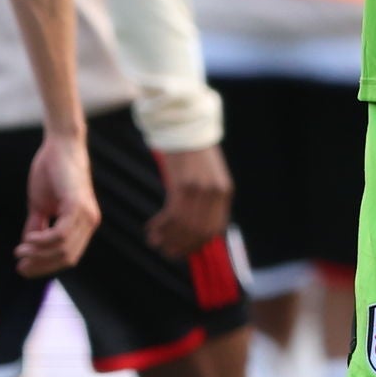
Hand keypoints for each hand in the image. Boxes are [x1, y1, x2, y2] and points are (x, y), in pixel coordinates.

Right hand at [15, 126, 101, 278]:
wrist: (59, 145)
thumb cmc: (51, 171)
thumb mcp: (41, 205)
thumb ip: (37, 226)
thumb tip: (28, 247)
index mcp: (83, 224)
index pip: (67, 256)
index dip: (46, 266)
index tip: (24, 269)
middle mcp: (89, 223)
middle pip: (67, 258)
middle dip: (41, 265)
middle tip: (20, 266)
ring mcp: (86, 216)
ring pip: (64, 250)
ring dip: (39, 255)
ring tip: (20, 252)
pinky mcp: (78, 206)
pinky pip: (60, 235)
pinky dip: (42, 241)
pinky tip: (28, 240)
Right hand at [147, 142, 233, 257]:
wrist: (183, 123)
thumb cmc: (192, 149)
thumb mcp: (208, 174)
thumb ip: (206, 198)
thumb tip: (193, 225)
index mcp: (224, 191)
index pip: (215, 229)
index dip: (198, 244)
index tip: (184, 251)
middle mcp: (215, 193)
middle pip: (199, 231)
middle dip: (182, 245)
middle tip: (167, 252)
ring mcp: (199, 189)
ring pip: (184, 226)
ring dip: (168, 237)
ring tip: (155, 243)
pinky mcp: (182, 184)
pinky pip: (171, 214)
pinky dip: (160, 225)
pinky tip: (151, 228)